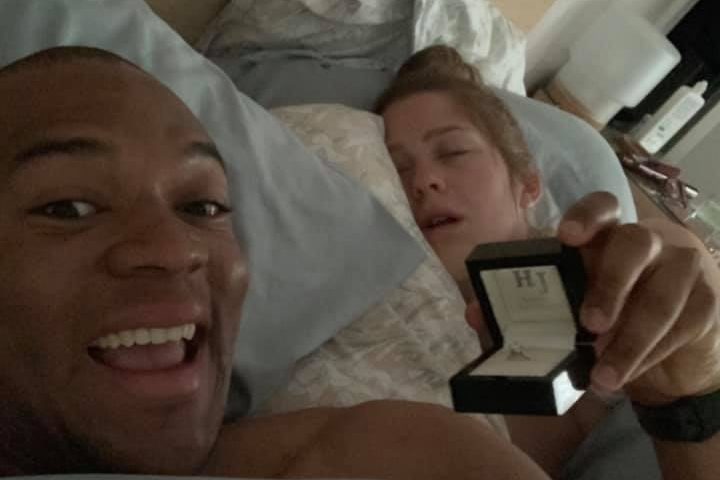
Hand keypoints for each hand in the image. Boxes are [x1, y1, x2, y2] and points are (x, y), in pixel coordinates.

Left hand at [465, 192, 719, 404]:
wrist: (671, 351)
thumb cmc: (610, 317)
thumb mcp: (569, 309)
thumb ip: (526, 308)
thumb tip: (474, 312)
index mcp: (607, 236)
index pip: (602, 207)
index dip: (585, 216)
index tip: (566, 237)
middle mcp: (648, 241)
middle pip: (634, 244)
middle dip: (610, 284)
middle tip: (588, 325)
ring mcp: (683, 267)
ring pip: (662, 295)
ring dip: (631, 340)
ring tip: (604, 376)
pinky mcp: (707, 301)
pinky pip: (683, 325)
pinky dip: (653, 354)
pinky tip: (629, 374)